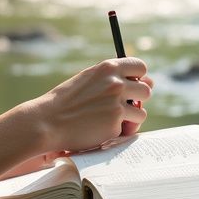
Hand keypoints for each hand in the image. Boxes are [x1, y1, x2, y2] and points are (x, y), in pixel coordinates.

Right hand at [35, 57, 151, 154]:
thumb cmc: (67, 101)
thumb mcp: (89, 80)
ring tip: (110, 120)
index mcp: (108, 67)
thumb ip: (114, 78)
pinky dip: (119, 131)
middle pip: (146, 90)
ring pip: (141, 112)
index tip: (131, 86)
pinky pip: (128, 129)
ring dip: (130, 119)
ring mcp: (117, 104)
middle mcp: (116, 83)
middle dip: (138, 100)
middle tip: (121, 106)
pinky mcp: (115, 124)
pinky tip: (102, 129)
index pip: (140, 66)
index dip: (138, 78)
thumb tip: (150, 82)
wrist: (48, 121)